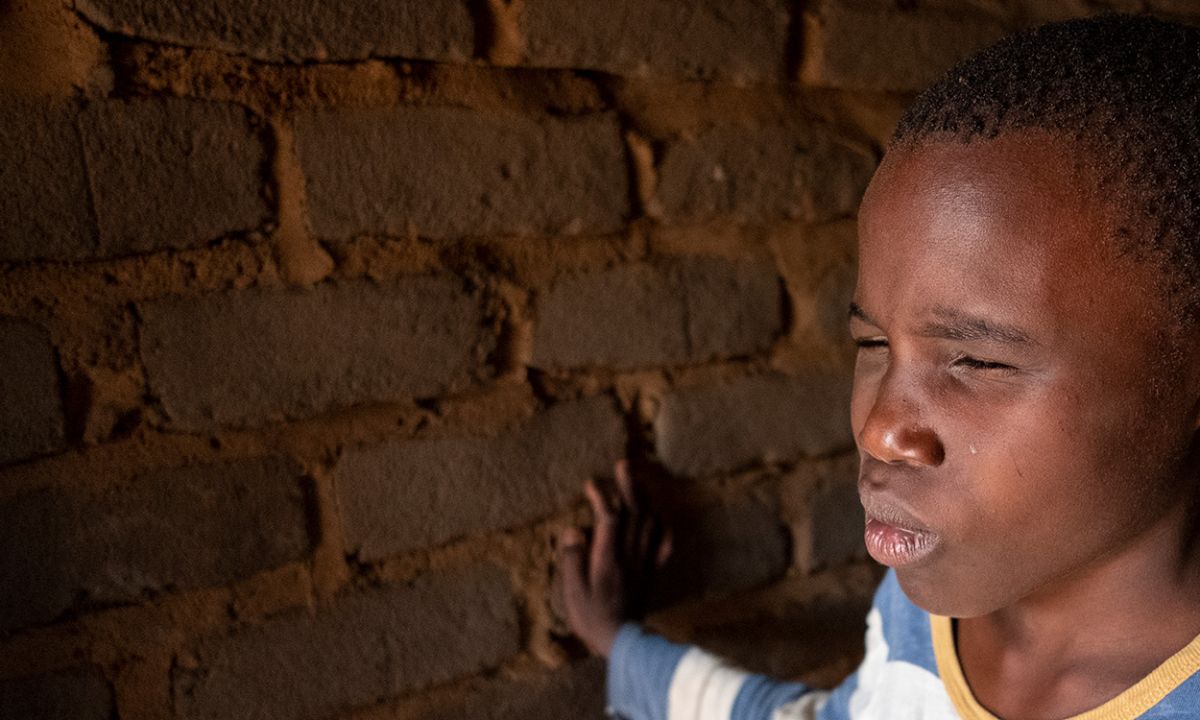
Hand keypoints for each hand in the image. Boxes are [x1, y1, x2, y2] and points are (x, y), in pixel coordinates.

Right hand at [558, 459, 670, 656]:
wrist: (622, 640)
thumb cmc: (592, 616)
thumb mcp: (573, 591)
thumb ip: (573, 559)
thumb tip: (573, 530)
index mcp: (608, 557)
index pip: (608, 517)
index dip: (601, 496)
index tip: (591, 483)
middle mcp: (629, 554)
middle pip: (633, 513)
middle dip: (629, 487)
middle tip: (624, 464)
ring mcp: (643, 562)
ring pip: (649, 523)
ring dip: (645, 499)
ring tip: (639, 482)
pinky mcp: (651, 572)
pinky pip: (662, 544)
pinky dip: (663, 527)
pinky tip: (660, 517)